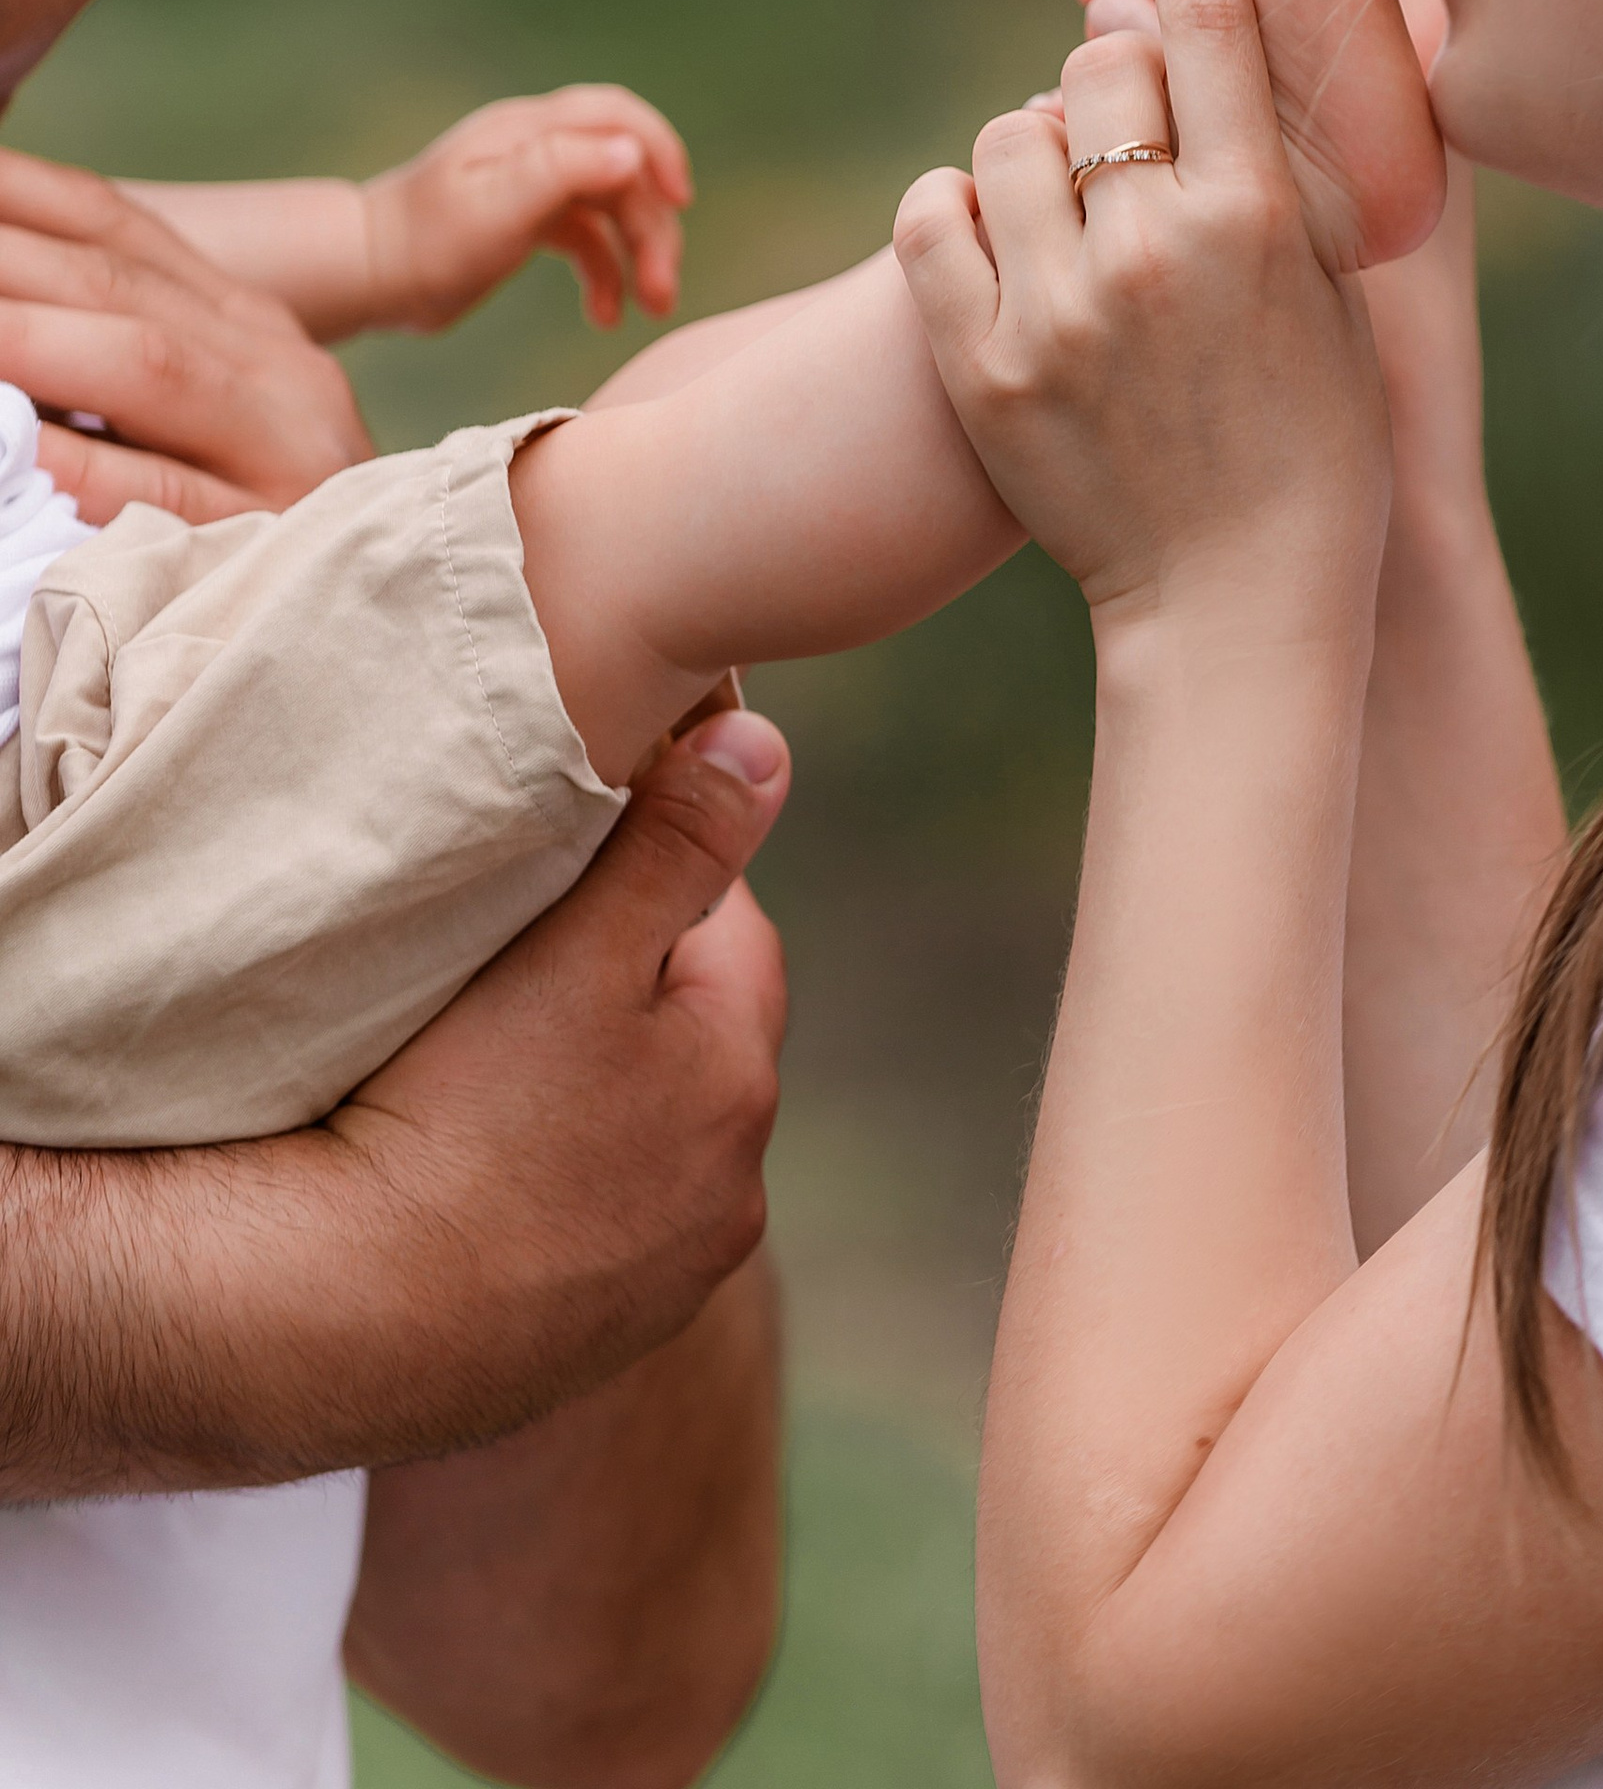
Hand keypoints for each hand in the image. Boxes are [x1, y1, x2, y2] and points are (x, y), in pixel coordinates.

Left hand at [0, 147, 370, 524]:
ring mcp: (287, 451)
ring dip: (26, 334)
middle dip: (7, 259)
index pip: (116, 225)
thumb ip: (117, 347)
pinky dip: (75, 460)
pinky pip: (161, 490)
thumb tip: (15, 291)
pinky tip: (14, 440)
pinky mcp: (275, 538)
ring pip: (148, 364)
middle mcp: (281, 369)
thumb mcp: (198, 412)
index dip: (20, 193)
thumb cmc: (247, 529)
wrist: (391, 633)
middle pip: (119, 286)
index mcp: (250, 323)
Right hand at [305, 707, 789, 1456]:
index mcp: (740, 1083)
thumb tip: (766, 749)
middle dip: (626, 988)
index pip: (728, 929)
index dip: (655, 876)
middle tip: (517, 963)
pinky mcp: (584, 1349)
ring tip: (484, 1074)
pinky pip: (586, 1227)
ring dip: (590, 1097)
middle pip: (689, 1038)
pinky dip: (549, 1190)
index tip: (571, 866)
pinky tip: (472, 1176)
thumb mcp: (577, 950)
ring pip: (640, 1137)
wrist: (339, 1327)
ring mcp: (660, 1285)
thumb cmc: (460, 1117)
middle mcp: (731, 1198)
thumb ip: (677, 840)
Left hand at [361, 85, 692, 332]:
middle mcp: (536, 149)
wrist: (365, 276)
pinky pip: (587, 239)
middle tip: (662, 293)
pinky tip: (603, 316)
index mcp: (529, 131)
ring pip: (612, 209)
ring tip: (649, 309)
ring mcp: (532, 185)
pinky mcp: (526, 222)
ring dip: (639, 255)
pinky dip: (604, 274)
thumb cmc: (424, 242)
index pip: (617, 116)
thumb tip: (632, 153)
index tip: (681, 203)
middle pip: (624, 173)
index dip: (658, 151)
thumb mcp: (495, 207)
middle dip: (652, 229)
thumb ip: (562, 171)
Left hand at [898, 0, 1389, 625]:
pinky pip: (932, 216)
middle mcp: (1156, 247)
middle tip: (1129, 138)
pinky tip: (997, 242)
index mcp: (1259, 216)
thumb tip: (1230, 30)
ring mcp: (1062, 308)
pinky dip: (957, 213)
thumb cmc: (1314, 438)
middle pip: (1097, 67)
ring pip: (1005, 136)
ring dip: (1033, 154)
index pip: (1212, 21)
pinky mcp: (983, 364)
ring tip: (1068, 215)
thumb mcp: (1332, 284)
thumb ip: (1281, 158)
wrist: (1237, 600)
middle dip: (1112, 81)